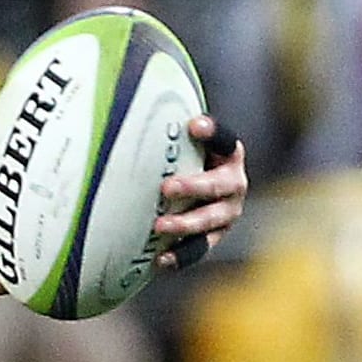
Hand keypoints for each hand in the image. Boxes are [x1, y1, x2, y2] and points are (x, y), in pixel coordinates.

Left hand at [155, 116, 247, 271]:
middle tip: (167, 188)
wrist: (197, 193)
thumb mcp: (180, 144)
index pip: (225, 141)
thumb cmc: (182, 160)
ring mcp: (226, 213)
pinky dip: (181, 256)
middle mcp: (234, 184)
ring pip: (210, 220)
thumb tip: (127, 100)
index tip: (193, 125)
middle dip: (193, 187)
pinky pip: (199, 249)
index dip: (212, 133)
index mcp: (228, 155)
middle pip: (218, 185)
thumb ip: (168, 130)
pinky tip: (160, 261)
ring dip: (185, 224)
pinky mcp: (214, 236)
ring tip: (159, 226)